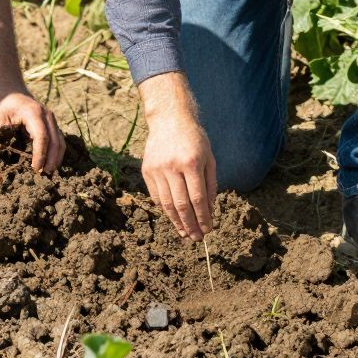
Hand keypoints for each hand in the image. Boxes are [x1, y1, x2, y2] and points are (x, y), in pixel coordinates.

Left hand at [0, 90, 64, 173]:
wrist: (7, 89)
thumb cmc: (0, 105)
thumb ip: (4, 138)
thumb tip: (8, 160)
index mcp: (33, 113)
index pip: (42, 137)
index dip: (40, 155)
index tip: (35, 169)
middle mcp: (47, 115)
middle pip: (56, 140)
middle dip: (51, 160)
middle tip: (44, 176)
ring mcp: (51, 119)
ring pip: (60, 141)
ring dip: (56, 158)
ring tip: (48, 174)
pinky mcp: (51, 124)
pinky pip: (58, 140)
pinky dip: (56, 153)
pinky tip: (50, 165)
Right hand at [141, 100, 216, 239]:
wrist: (169, 119)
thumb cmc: (194, 139)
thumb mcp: (209, 158)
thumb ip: (210, 185)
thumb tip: (209, 211)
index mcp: (192, 163)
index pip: (198, 199)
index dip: (203, 217)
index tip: (208, 229)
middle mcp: (172, 167)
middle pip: (181, 205)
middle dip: (190, 225)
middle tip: (196, 238)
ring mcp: (157, 169)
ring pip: (166, 204)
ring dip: (176, 222)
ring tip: (185, 234)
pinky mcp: (146, 170)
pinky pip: (156, 196)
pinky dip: (165, 209)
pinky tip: (173, 217)